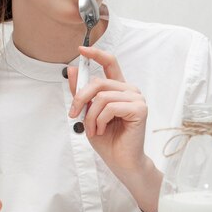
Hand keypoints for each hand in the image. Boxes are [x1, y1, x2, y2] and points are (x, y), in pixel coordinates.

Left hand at [68, 46, 161, 211]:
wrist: (121, 162)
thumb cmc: (108, 140)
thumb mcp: (88, 114)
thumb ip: (81, 93)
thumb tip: (72, 70)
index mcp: (119, 89)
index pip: (110, 62)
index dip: (96, 53)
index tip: (81, 49)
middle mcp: (130, 90)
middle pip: (99, 81)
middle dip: (81, 98)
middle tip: (74, 114)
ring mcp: (136, 99)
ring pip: (102, 96)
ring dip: (91, 116)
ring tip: (93, 130)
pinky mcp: (139, 109)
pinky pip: (110, 107)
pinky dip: (100, 120)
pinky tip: (103, 130)